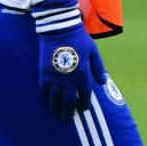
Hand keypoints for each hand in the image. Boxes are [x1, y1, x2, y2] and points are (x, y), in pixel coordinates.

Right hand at [32, 3, 107, 117]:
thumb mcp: (94, 52)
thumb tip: (103, 83)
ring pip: (55, 99)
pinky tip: (47, 101)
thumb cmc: (79, 38)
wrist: (59, 28)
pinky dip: (46, 97)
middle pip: (69, 102)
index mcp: (83, 74)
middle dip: (69, 111)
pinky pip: (44, 90)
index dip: (84, 104)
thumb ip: (98, 68)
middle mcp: (69, 79)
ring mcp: (55, 77)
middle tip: (67, 117)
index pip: (84, 95)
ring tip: (58, 113)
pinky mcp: (44, 73)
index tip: (83, 108)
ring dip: (56, 108)